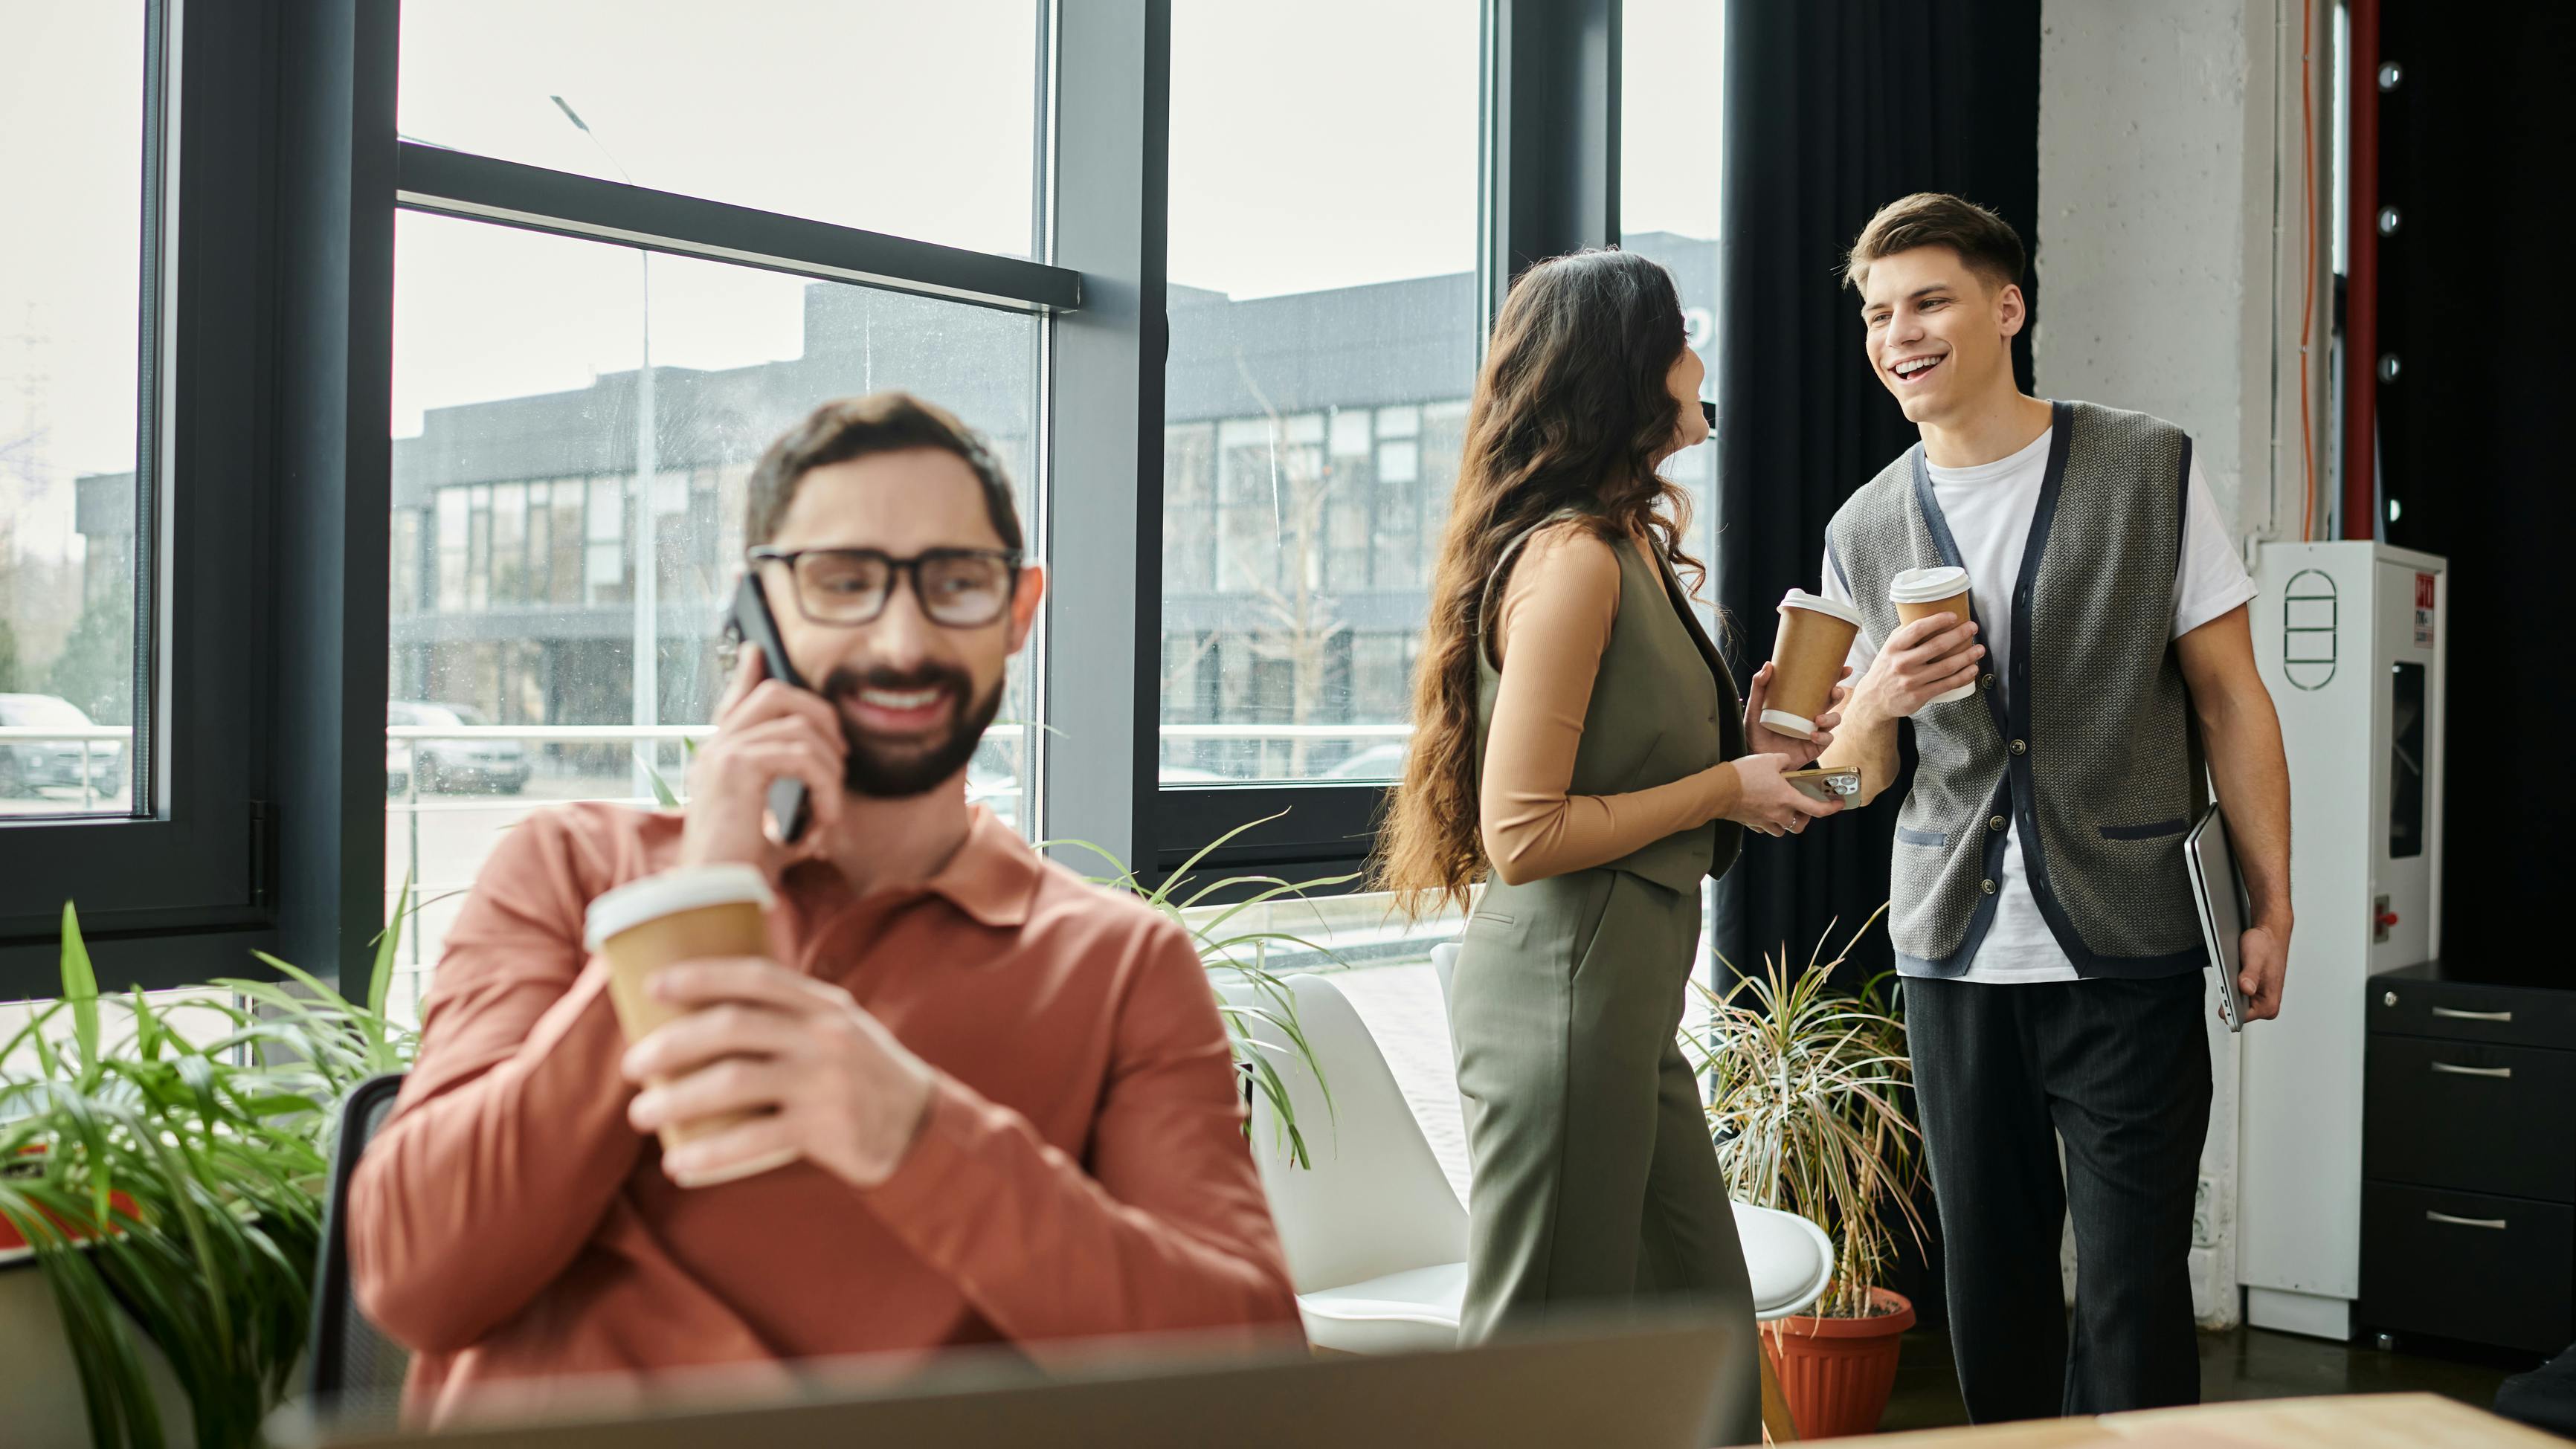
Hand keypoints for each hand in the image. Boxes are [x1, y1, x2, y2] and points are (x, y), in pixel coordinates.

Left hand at [623, 958, 935, 1189]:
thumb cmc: (861, 1074)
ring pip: (734, 1082)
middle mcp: (825, 1035)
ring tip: (642, 1113)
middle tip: (633, 1064)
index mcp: (824, 1004)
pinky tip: (678, 1162)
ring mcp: (826, 1081)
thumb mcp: (839, 1027)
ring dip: (676, 1098)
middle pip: (734, 1027)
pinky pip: (754, 1139)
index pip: (757, 977)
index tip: (652, 986)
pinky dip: (710, 1153)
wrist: (921, 1127)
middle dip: (672, 1043)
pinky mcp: (825, 1128)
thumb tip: (706, 1006)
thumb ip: (788, 1013)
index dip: (701, 975)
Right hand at [678, 648, 847, 872]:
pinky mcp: (738, 767)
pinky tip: (823, 821)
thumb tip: (823, 787)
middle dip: (821, 716)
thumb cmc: (743, 871)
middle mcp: (715, 748)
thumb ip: (788, 800)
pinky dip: (826, 788)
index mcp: (718, 757)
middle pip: (776, 694)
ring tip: (829, 809)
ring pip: (800, 728)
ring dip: (830, 770)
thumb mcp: (770, 829)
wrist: (714, 897)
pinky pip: (803, 757)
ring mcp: (724, 753)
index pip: (735, 700)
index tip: (756, 651)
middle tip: (842, 756)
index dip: (749, 672)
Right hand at [1727, 752, 1844, 838]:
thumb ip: (1784, 760)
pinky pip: (1764, 827)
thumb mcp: (1768, 759)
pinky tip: (1764, 810)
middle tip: (1803, 808)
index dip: (1831, 808)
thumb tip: (1787, 762)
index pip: (1817, 809)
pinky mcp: (1751, 823)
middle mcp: (1779, 814)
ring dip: (1786, 821)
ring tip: (1782, 809)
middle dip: (1805, 819)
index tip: (1839, 804)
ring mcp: (1764, 821)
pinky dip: (1767, 822)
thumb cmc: (1743, 775)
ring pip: (1782, 829)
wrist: (1718, 790)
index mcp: (1787, 799)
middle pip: (1800, 825)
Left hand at [1744, 662, 1850, 764]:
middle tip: (1834, 691)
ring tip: (1817, 719)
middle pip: (1832, 701)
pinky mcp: (1814, 746)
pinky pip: (1826, 740)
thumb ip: (1759, 686)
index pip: (1822, 687)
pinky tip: (1812, 735)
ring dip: (1831, 717)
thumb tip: (1768, 665)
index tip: (1845, 669)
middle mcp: (1811, 715)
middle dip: (1838, 694)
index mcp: (1802, 702)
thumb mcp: (1755, 706)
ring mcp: (1815, 730)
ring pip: (1834, 720)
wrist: (1755, 755)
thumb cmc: (1755, 731)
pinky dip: (1822, 737)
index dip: (1836, 677)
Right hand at [1856, 614, 1984, 719]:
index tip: (1953, 616)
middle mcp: (1902, 663)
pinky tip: (1972, 669)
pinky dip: (1963, 676)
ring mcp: (1911, 681)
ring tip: (1979, 649)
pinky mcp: (1919, 695)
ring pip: (1946, 666)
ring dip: (1967, 656)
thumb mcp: (1889, 648)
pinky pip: (1947, 684)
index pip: (1917, 629)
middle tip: (1972, 627)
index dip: (1938, 620)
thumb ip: (1905, 634)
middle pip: (1937, 646)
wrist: (1874, 699)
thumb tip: (1929, 616)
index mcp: (1894, 647)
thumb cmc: (1886, 668)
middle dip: (1959, 634)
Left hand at [2236, 920, 2288, 1021]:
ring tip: (2234, 973)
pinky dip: (2230, 985)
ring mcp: (2258, 1001)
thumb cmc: (2265, 946)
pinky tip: (2233, 974)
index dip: (2228, 1006)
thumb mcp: (2254, 958)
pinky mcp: (2252, 994)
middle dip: (2229, 996)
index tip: (2224, 993)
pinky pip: (2234, 995)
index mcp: (2268, 1005)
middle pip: (2235, 1010)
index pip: (2240, 1017)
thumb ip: (2250, 975)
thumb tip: (2246, 989)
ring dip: (2229, 989)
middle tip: (2229, 978)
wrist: (2269, 936)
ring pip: (2233, 1002)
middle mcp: (2265, 1007)